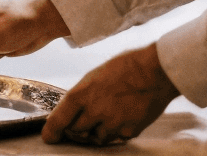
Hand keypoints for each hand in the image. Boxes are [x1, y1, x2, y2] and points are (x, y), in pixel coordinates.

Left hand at [43, 45, 179, 145]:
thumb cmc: (126, 67)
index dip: (51, 132)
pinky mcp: (129, 132)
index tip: (50, 137)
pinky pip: (116, 138)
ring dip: (97, 131)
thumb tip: (75, 109)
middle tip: (81, 123)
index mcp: (82, 94)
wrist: (156, 71)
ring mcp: (112, 124)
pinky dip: (117, 132)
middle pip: (76, 132)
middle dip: (77, 129)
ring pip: (97, 138)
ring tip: (107, 115)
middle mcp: (94, 111)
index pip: (58, 121)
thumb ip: (83, 96)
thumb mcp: (95, 76)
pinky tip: (123, 117)